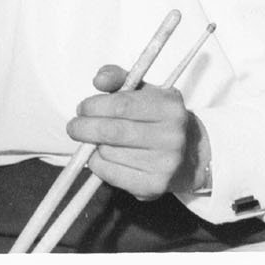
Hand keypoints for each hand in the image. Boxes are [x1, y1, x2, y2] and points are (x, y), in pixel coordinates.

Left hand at [68, 63, 202, 200]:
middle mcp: (172, 136)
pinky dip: (98, 164)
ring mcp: (165, 164)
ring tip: (97, 141)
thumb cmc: (157, 119)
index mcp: (170, 107)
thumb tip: (99, 80)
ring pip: (109, 153)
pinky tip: (102, 156)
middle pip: (113, 132)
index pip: (122, 105)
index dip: (95, 106)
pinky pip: (111, 174)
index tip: (82, 108)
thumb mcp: (144, 92)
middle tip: (74, 126)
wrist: (190, 156)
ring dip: (93, 147)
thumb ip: (119, 78)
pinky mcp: (154, 186)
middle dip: (85, 128)